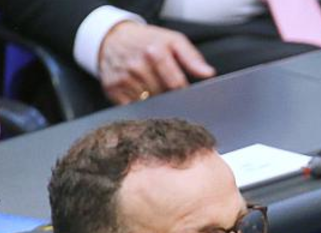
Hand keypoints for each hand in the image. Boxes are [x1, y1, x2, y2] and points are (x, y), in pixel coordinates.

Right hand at [98, 21, 215, 104]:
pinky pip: (133, 107)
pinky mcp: (112, 89)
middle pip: (163, 96)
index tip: (184, 92)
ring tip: (152, 86)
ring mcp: (123, 79)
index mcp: (154, 52)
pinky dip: (139, 105)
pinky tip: (140, 93)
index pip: (176, 84)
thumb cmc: (148, 41)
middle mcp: (137, 66)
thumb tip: (208, 74)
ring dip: (155, 101)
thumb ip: (192, 58)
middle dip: (169, 95)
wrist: (112, 38)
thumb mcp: (173, 41)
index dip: (183, 91)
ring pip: (149, 103)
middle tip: (166, 85)